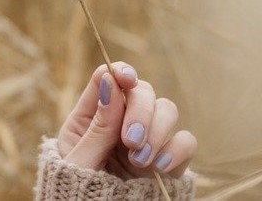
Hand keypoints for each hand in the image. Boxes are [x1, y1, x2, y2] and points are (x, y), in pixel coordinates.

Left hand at [55, 61, 196, 179]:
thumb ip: (97, 127)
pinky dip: (177, 150)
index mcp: (91, 116)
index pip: (109, 78)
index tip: (126, 79)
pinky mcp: (168, 161)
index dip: (121, 72)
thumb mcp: (80, 161)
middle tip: (131, 141)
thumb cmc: (76, 194)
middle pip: (143, 91)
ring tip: (139, 160)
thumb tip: (111, 82)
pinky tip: (159, 168)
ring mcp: (147, 140)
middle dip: (141, 111)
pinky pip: (185, 142)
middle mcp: (122, 122)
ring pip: (168, 110)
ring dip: (157, 131)